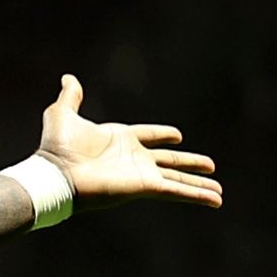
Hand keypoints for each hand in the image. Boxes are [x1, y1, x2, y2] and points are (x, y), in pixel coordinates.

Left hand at [39, 75, 222, 206]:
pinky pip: (177, 191)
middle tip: (210, 166)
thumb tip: (68, 78)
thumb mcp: (63, 113)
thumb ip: (70, 96)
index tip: (178, 136)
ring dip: (199, 185)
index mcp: (120, 139)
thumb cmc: (57, 147)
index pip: (148, 136)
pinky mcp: (146, 187)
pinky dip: (197, 195)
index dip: (162, 135)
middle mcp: (134, 158)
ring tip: (219, 192)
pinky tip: (215, 199)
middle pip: (170, 162)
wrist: (57, 172)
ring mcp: (141, 174)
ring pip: (177, 179)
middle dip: (189, 164)